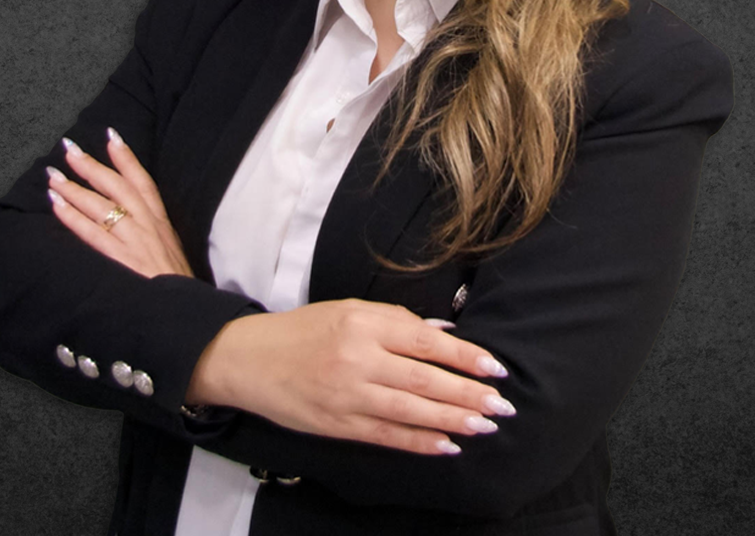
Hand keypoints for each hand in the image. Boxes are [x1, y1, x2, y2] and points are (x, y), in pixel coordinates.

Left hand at [46, 128, 193, 279]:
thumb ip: (154, 236)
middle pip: (117, 186)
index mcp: (161, 223)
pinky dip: (72, 217)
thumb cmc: (177, 287)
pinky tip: (56, 205)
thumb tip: (134, 223)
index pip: (143, 182)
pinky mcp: (121, 260)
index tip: (111, 135)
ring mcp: (134, 241)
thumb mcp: (171, 253)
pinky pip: (92, 233)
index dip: (127, 158)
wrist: (185, 312)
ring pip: (100, 205)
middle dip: (92, 165)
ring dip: (74, 187)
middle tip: (70, 149)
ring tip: (53, 175)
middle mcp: (148, 226)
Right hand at [187, 298, 515, 455]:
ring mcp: (347, 395)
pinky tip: (447, 446)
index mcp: (363, 322)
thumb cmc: (305, 329)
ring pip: (411, 411)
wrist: (252, 359)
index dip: (464, 356)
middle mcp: (357, 358)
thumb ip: (395, 320)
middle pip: (424, 380)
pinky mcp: (338, 425)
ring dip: (452, 421)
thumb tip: (445, 332)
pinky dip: (419, 443)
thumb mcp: (348, 309)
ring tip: (484, 426)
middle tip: (502, 405)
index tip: (495, 368)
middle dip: (467, 395)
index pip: (425, 340)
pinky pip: (387, 436)